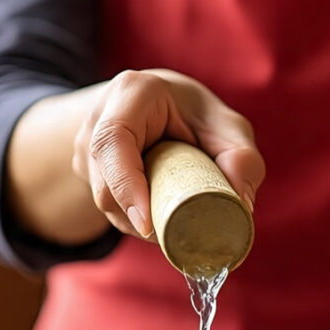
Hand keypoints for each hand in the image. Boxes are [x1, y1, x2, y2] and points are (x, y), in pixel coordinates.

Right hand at [72, 69, 264, 238]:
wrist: (166, 106)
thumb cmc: (200, 116)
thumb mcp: (229, 128)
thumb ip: (243, 159)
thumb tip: (241, 205)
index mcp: (133, 93)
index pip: (114, 140)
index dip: (125, 184)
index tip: (146, 222)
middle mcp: (100, 116)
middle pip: (104, 180)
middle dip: (137, 216)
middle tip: (175, 236)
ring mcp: (85, 143)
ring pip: (103, 198)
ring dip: (136, 221)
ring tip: (174, 224)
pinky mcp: (86, 168)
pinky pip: (106, 203)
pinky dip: (133, 218)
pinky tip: (159, 218)